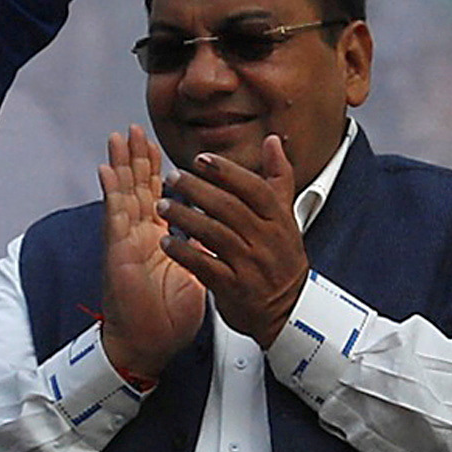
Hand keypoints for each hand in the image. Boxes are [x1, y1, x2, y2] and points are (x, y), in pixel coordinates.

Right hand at [97, 125, 206, 379]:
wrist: (150, 343)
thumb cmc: (167, 316)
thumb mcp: (196, 276)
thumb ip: (202, 252)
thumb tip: (219, 237)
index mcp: (156, 239)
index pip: (157, 197)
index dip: (156, 172)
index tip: (157, 148)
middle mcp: (138, 235)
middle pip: (136, 188)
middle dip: (136, 158)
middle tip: (135, 130)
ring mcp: (125, 241)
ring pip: (123, 195)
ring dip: (120, 165)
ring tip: (119, 138)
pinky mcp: (118, 251)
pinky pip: (114, 216)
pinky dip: (110, 192)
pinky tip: (106, 171)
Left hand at [155, 135, 306, 345]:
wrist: (289, 311)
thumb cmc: (282, 259)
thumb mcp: (287, 217)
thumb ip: (278, 177)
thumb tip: (273, 140)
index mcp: (280, 220)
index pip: (255, 189)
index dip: (227, 172)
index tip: (200, 159)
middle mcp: (267, 240)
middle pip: (230, 208)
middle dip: (198, 189)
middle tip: (171, 177)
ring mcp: (252, 265)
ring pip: (216, 234)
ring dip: (185, 217)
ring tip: (161, 205)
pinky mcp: (235, 288)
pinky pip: (206, 266)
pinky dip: (185, 253)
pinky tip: (166, 241)